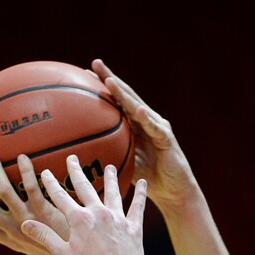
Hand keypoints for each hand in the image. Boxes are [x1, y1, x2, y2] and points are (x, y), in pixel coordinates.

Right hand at [0, 152, 69, 254]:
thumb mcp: (48, 247)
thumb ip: (36, 233)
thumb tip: (29, 219)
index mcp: (15, 240)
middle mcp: (18, 231)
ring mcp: (31, 221)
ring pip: (5, 193)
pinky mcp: (48, 214)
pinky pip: (33, 189)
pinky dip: (26, 172)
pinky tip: (23, 157)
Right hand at [21, 158, 146, 254]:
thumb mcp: (63, 254)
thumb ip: (44, 236)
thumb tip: (25, 223)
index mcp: (79, 219)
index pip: (60, 196)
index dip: (51, 183)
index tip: (45, 172)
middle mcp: (98, 212)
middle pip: (85, 186)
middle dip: (76, 171)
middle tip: (72, 158)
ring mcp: (117, 217)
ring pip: (113, 192)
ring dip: (110, 178)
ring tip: (109, 167)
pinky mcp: (133, 225)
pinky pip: (138, 205)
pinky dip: (141, 193)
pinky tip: (143, 182)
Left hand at [91, 59, 195, 209]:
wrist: (173, 190)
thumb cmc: (148, 177)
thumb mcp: (123, 163)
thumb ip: (108, 154)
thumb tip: (82, 156)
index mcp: (134, 124)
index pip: (116, 100)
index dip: (102, 86)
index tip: (83, 74)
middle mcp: (146, 119)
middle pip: (126, 95)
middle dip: (110, 78)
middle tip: (95, 63)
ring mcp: (157, 126)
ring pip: (138, 107)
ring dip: (124, 94)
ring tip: (110, 82)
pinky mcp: (167, 138)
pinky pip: (155, 128)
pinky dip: (147, 120)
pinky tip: (139, 111)